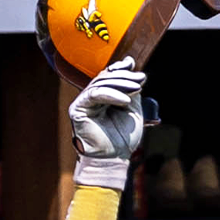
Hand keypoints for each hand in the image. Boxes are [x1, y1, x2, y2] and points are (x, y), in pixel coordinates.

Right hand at [68, 57, 145, 189]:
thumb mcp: (133, 107)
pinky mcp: (78, 108)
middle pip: (105, 78)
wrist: (115, 156)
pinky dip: (111, 94)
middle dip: (124, 76)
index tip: (135, 68)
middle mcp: (91, 97)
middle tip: (141, 79)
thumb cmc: (123, 135)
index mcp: (103, 96)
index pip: (109, 76)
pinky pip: (94, 95)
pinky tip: (125, 100)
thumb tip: (131, 63)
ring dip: (120, 84)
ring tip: (137, 89)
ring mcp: (84, 102)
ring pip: (100, 84)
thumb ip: (131, 88)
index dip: (120, 69)